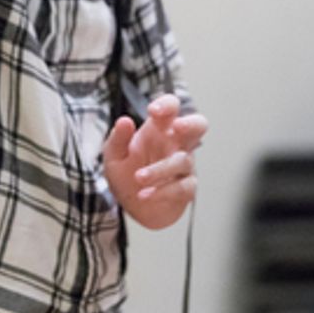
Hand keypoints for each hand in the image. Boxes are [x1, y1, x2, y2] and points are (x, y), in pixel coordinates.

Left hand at [103, 95, 206, 229]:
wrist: (133, 207)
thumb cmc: (127, 174)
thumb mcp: (114, 156)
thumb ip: (118, 139)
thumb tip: (124, 121)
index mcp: (159, 129)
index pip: (171, 108)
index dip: (166, 105)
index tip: (152, 111)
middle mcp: (176, 144)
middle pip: (198, 125)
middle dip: (191, 123)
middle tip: (178, 126)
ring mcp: (184, 165)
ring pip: (182, 161)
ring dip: (160, 170)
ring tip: (138, 178)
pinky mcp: (187, 188)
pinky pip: (181, 187)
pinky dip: (162, 192)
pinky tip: (144, 195)